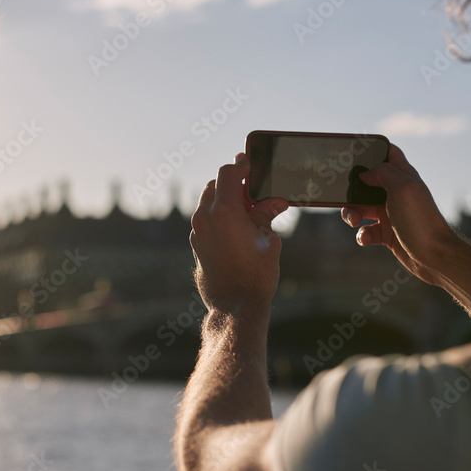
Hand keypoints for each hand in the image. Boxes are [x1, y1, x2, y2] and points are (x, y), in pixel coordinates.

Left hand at [190, 153, 289, 315]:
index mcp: (224, 211)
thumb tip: (276, 201)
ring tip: (247, 210)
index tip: (250, 163)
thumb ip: (266, 215)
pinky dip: (217, 216)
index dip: (240, 165)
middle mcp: (204, 218)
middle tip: (252, 189)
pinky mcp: (195, 244)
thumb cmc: (256, 275)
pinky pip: (204, 220)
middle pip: (215, 185)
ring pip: (207, 202)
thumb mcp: (268, 240)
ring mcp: (196, 232)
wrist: (235, 307)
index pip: (228, 173)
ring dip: (224, 199)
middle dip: (232, 183)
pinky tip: (236, 227)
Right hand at [340, 144, 459, 285]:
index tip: (354, 153)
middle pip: (367, 182)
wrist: (434, 257)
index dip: (372, 149)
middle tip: (344, 195)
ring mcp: (391, 213)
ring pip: (361, 207)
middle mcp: (396, 193)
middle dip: (352, 189)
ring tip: (354, 221)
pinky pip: (366, 230)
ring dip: (352, 213)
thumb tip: (364, 173)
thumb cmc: (421, 221)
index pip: (388, 154)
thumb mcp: (402, 188)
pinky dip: (362, 234)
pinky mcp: (387, 233)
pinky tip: (366, 237)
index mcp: (403, 177)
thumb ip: (383, 172)